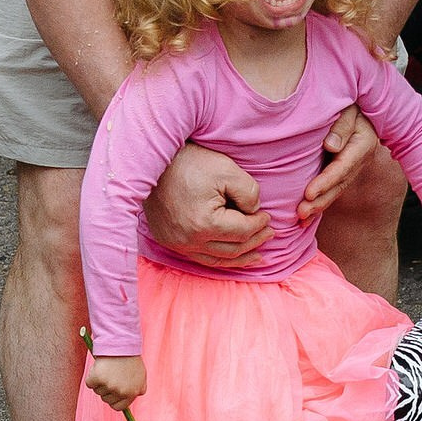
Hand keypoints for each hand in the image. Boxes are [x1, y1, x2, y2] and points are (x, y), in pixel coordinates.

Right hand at [84, 353, 145, 409]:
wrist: (121, 342)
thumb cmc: (130, 358)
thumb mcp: (141, 375)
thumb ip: (140, 388)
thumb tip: (135, 396)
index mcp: (131, 393)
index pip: (118, 407)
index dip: (113, 399)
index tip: (112, 392)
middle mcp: (120, 392)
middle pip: (105, 399)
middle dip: (106, 389)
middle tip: (111, 375)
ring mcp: (108, 386)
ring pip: (97, 391)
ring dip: (99, 382)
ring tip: (107, 369)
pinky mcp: (97, 378)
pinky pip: (90, 383)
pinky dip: (92, 376)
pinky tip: (99, 367)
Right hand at [144, 144, 267, 268]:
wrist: (152, 160)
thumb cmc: (190, 162)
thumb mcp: (226, 169)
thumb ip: (248, 192)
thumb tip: (254, 211)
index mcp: (205, 223)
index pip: (243, 231)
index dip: (260, 224)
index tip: (267, 216)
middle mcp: (189, 240)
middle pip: (232, 249)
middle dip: (255, 241)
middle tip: (269, 234)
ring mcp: (177, 243)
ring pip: (216, 260)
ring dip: (240, 258)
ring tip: (258, 254)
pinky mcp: (169, 241)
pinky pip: (199, 258)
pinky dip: (219, 259)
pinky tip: (231, 257)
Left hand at [294, 104, 381, 224]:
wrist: (358, 105)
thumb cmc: (349, 102)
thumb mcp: (350, 107)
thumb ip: (342, 125)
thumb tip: (331, 146)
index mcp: (362, 144)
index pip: (342, 167)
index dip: (326, 181)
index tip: (308, 193)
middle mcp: (358, 160)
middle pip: (338, 184)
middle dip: (320, 201)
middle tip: (301, 213)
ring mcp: (350, 167)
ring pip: (334, 191)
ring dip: (318, 207)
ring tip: (300, 220)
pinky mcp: (341, 171)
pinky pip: (330, 189)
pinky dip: (318, 203)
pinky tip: (304, 219)